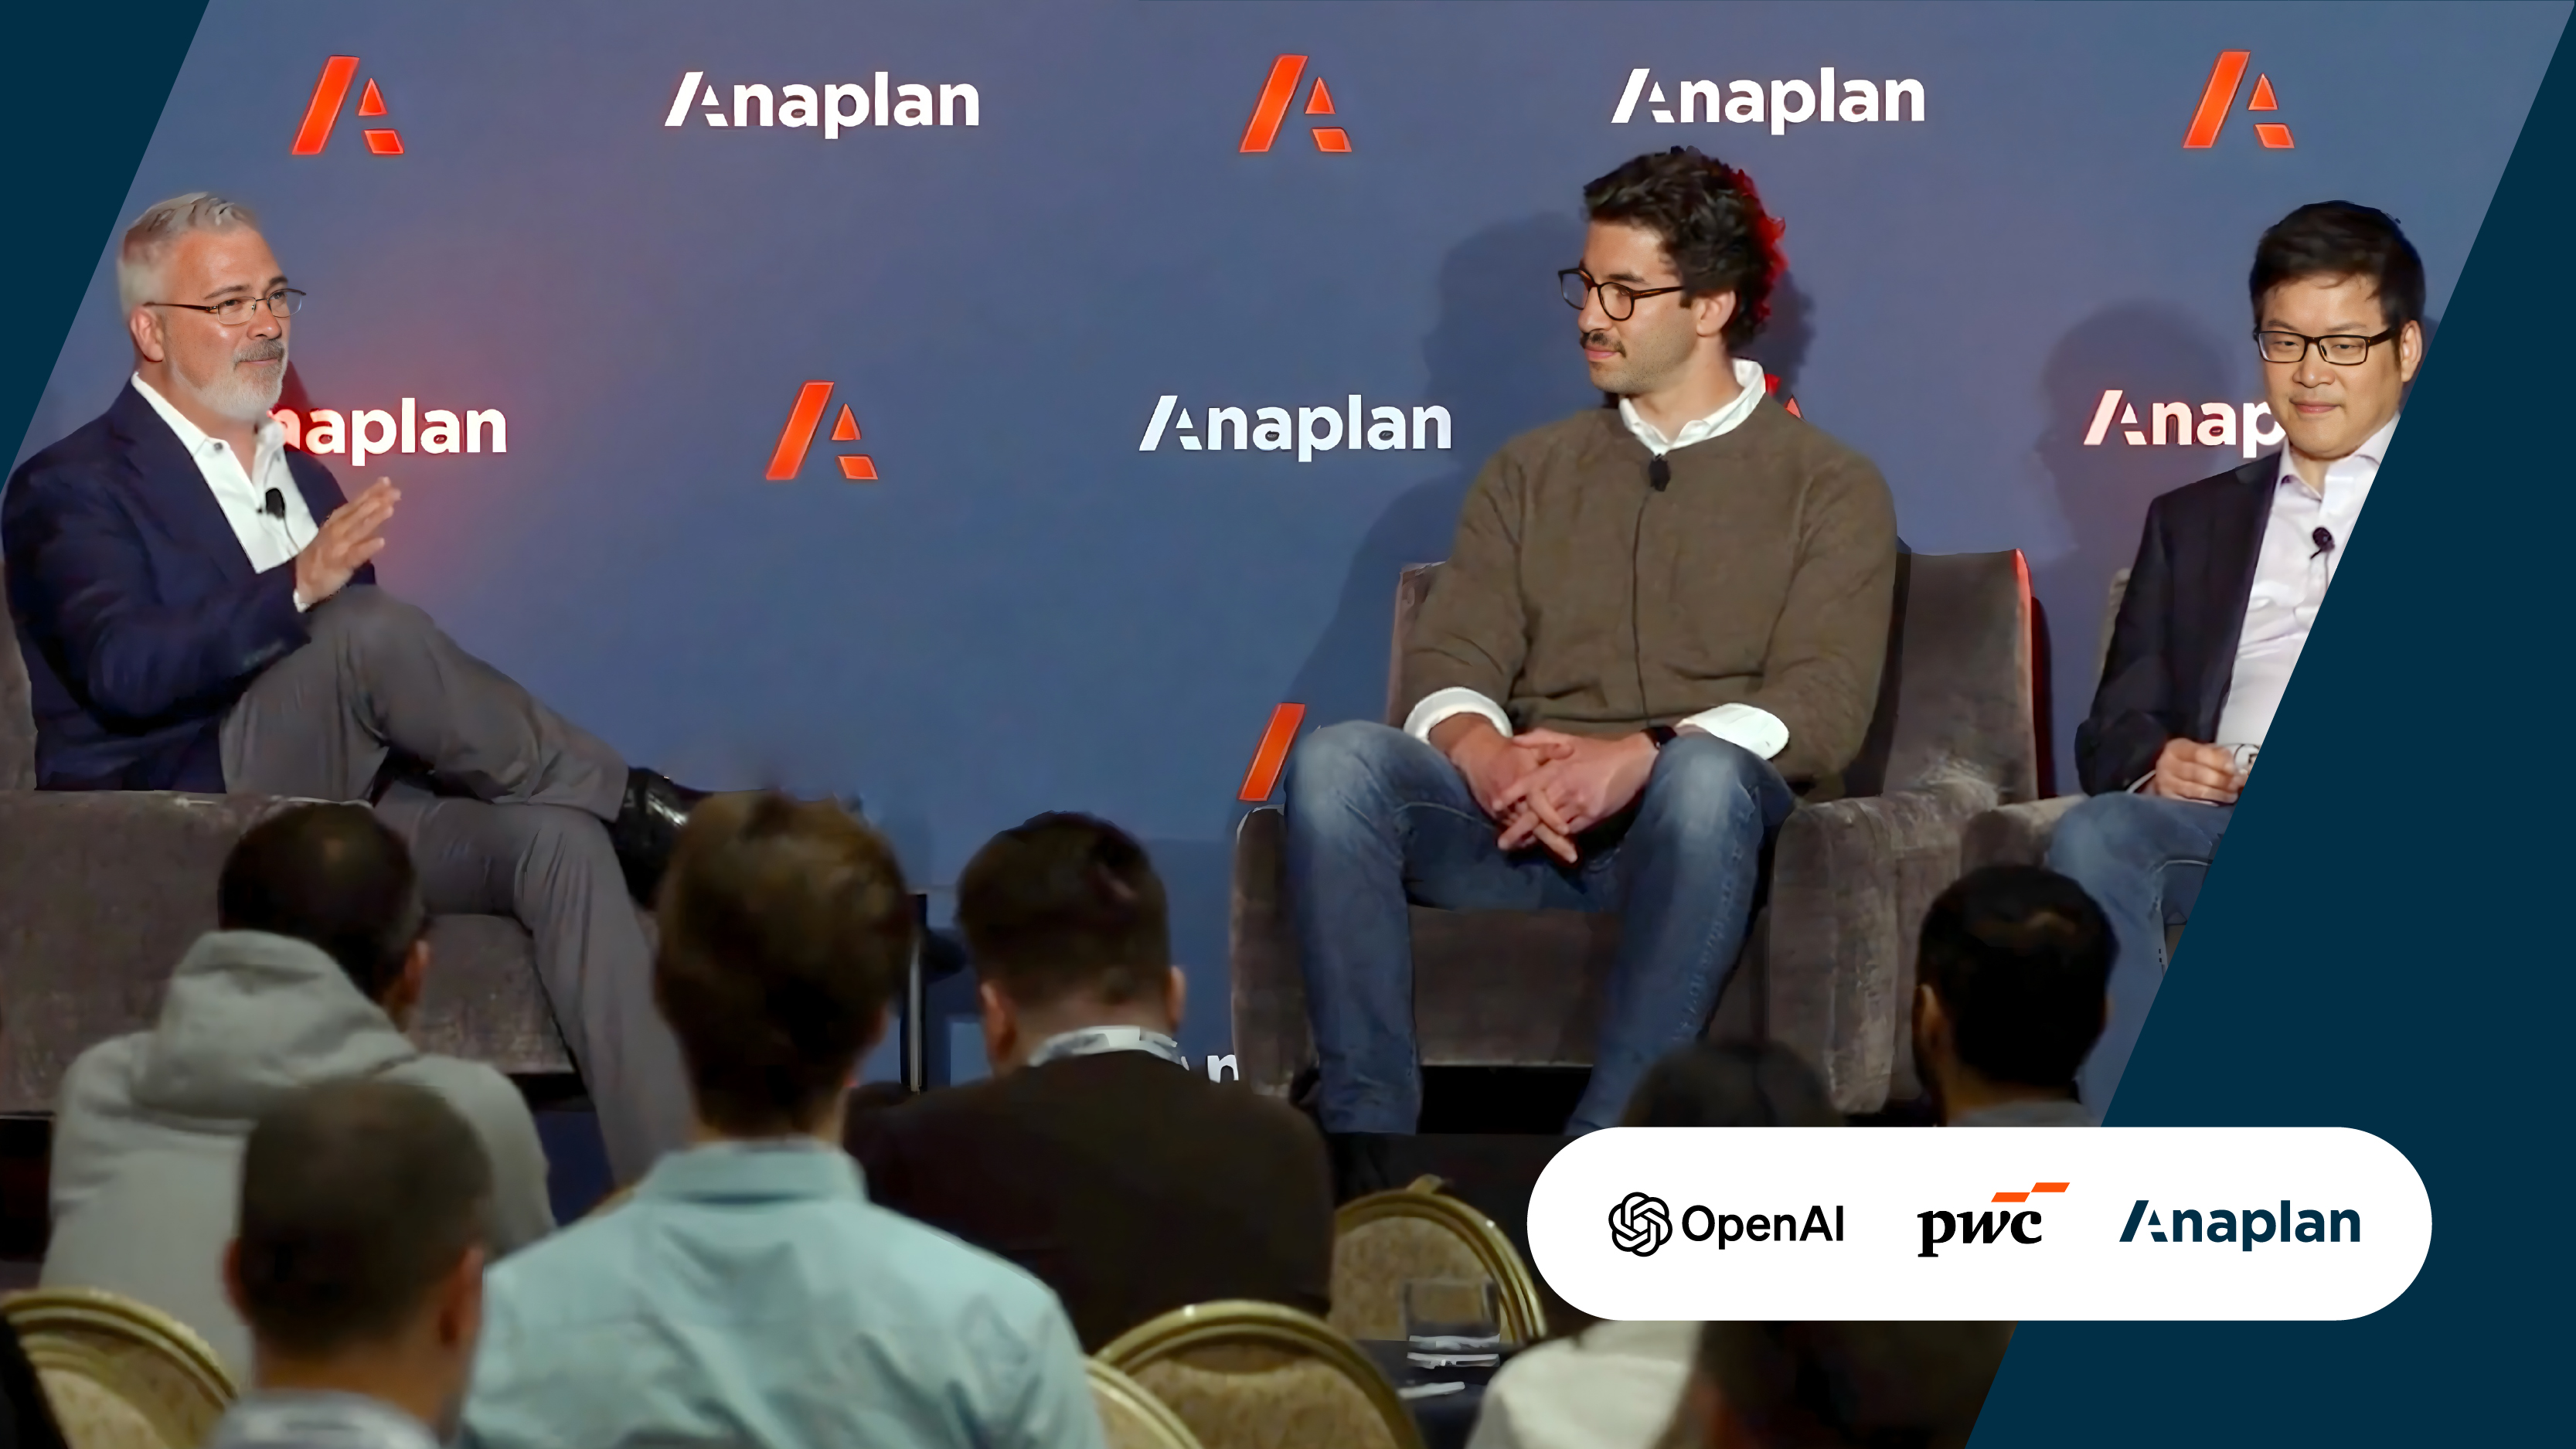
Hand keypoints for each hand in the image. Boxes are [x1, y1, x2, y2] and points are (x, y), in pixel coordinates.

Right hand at [294, 479, 398, 605]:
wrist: (300, 584)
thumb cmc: (321, 557)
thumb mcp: (334, 536)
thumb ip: (352, 523)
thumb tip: (373, 508)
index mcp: (334, 523)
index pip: (354, 504)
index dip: (369, 492)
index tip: (386, 481)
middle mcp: (335, 531)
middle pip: (357, 513)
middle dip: (375, 500)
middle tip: (395, 491)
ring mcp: (337, 547)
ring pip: (358, 530)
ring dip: (373, 518)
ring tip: (390, 508)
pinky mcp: (339, 565)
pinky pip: (355, 555)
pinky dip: (367, 548)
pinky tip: (381, 542)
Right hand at [1434, 717, 1576, 859]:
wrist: (1476, 757)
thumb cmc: (1508, 752)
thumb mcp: (1528, 747)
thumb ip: (1548, 748)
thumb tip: (1569, 750)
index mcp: (1524, 782)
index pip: (1538, 804)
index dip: (1551, 817)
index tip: (1566, 830)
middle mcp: (1515, 801)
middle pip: (1535, 826)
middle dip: (1552, 842)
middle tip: (1571, 857)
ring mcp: (1505, 812)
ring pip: (1525, 833)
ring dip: (1543, 845)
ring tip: (1563, 858)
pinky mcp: (1498, 817)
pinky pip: (1516, 833)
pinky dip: (1529, 841)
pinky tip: (1544, 850)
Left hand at [1498, 728, 1659, 848]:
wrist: (1633, 760)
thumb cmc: (1598, 750)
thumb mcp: (1568, 738)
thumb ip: (1539, 739)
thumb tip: (1513, 741)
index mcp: (1556, 768)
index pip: (1528, 783)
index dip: (1511, 795)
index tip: (1495, 805)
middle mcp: (1564, 786)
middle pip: (1536, 812)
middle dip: (1517, 829)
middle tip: (1502, 843)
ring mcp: (1579, 802)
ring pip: (1552, 825)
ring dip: (1536, 838)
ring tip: (1520, 848)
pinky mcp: (1593, 815)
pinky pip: (1572, 830)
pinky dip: (1560, 838)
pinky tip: (1549, 845)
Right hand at [2146, 738, 2245, 803]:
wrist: (2166, 775)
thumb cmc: (2189, 762)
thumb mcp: (2201, 751)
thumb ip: (2217, 755)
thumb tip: (2235, 768)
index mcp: (2177, 748)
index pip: (2199, 753)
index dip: (2219, 762)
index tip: (2234, 770)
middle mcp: (2167, 764)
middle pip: (2197, 773)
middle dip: (2221, 780)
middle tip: (2238, 785)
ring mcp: (2165, 783)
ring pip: (2195, 790)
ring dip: (2217, 793)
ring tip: (2232, 796)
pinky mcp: (2167, 799)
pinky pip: (2190, 803)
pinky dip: (2206, 804)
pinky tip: (2218, 804)